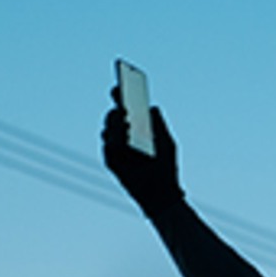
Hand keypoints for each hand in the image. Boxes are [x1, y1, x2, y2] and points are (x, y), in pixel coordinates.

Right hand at [101, 89, 182, 213]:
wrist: (163, 193)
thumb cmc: (166, 168)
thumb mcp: (167, 143)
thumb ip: (159, 125)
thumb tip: (153, 106)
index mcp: (136, 129)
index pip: (125, 108)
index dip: (121, 95)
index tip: (121, 84)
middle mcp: (123, 136)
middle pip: (114, 115)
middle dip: (117, 107)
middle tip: (123, 100)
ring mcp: (115, 148)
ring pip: (108, 128)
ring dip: (116, 123)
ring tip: (126, 118)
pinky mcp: (111, 161)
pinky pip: (108, 147)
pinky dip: (113, 141)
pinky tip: (122, 137)